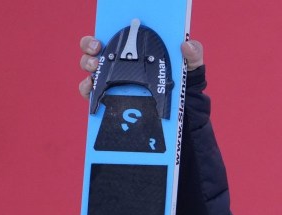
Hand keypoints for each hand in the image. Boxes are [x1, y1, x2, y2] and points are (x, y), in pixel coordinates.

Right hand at [77, 36, 204, 98]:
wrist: (184, 112)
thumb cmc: (185, 83)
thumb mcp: (191, 66)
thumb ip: (193, 54)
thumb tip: (186, 45)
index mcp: (135, 51)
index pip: (112, 38)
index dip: (100, 35)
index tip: (100, 40)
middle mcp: (120, 64)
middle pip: (93, 50)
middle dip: (89, 47)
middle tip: (96, 52)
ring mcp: (114, 81)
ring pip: (90, 69)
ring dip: (88, 66)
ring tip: (95, 69)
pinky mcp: (112, 100)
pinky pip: (93, 94)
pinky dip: (88, 90)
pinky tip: (92, 90)